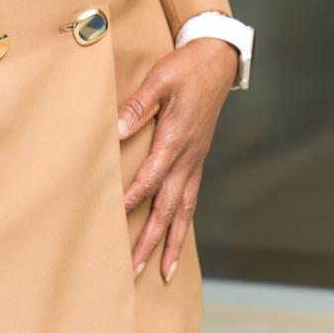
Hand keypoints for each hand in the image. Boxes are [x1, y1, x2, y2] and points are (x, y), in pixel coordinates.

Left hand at [117, 38, 237, 282]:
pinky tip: (177, 237)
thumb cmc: (186, 67)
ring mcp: (195, 160)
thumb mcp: (160, 78)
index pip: (152, 176)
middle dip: (151, 239)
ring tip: (163, 272)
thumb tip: (116, 130)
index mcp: (176, 138)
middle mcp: (187, 157)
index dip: (134, 196)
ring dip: (171, 242)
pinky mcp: (197, 159)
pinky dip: (184, 223)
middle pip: (168, 207)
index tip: (115, 215)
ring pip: (183, 210)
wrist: (218, 61)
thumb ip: (138, 106)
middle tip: (134, 268)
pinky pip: (191, 199)